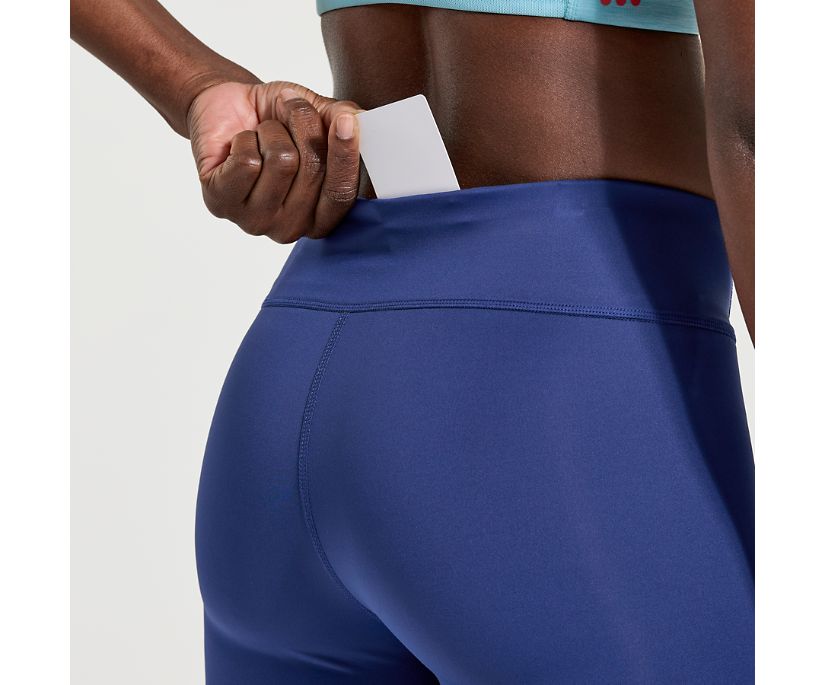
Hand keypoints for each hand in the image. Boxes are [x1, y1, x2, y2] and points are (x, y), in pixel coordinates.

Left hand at [187, 81, 362, 241]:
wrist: (225, 109)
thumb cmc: (276, 118)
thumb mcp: (318, 113)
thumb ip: (342, 119)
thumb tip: (357, 119)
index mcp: (321, 217)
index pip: (342, 194)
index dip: (346, 157)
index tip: (346, 122)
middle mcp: (291, 228)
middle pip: (313, 169)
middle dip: (303, 123)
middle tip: (290, 108)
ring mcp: (255, 222)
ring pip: (281, 161)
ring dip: (270, 132)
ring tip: (261, 135)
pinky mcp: (221, 205)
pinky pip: (247, 161)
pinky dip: (244, 139)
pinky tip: (238, 145)